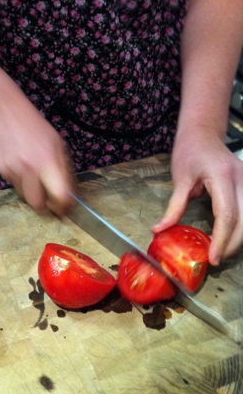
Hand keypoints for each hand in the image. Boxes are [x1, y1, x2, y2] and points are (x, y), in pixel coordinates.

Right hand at [0, 89, 73, 215]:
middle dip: (45, 207)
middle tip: (50, 203)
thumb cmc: (35, 127)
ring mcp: (13, 170)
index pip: (59, 195)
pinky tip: (21, 166)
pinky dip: (21, 182)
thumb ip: (64, 170)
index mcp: (48, 161)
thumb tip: (70, 194)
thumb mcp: (58, 144)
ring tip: (35, 178)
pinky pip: (14, 185)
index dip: (63, 206)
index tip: (64, 207)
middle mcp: (30, 168)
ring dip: (32, 194)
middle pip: (38, 205)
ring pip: (25, 197)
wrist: (5, 110)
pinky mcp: (1, 170)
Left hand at [152, 126, 242, 265]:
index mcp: (223, 177)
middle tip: (215, 259)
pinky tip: (230, 236)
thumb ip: (174, 207)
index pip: (227, 215)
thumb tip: (159, 230)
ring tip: (222, 250)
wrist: (203, 134)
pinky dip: (241, 226)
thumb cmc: (190, 152)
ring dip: (239, 237)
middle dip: (232, 244)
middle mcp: (242, 179)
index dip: (221, 240)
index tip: (213, 258)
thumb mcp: (180, 179)